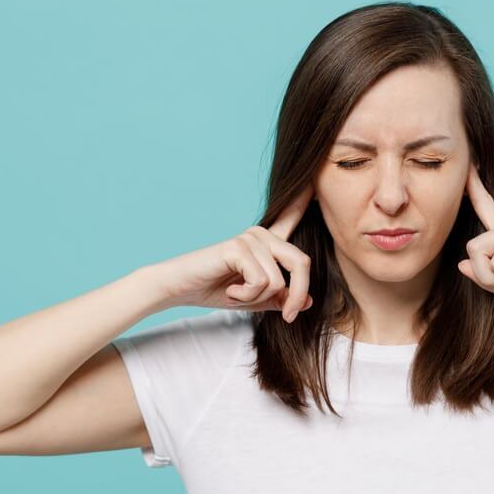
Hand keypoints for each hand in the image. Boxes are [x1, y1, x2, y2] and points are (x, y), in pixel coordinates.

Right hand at [150, 183, 314, 321]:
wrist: (179, 290)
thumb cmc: (215, 290)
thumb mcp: (255, 299)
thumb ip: (280, 298)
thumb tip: (309, 302)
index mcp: (269, 242)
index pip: (292, 217)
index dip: (305, 200)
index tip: (314, 177)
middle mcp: (262, 234)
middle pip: (302, 263)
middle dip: (297, 296)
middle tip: (288, 317)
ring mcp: (250, 238)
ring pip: (278, 281)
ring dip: (257, 299)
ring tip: (236, 293)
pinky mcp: (238, 246)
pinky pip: (262, 282)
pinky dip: (246, 296)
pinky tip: (229, 290)